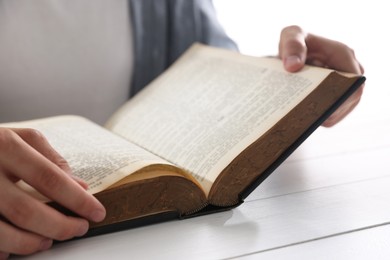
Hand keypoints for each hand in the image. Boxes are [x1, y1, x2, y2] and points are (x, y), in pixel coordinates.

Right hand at [0, 128, 105, 257]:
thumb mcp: (18, 136)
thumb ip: (50, 158)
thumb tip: (80, 186)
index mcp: (3, 146)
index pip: (50, 178)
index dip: (77, 200)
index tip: (97, 212)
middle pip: (27, 211)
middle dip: (60, 226)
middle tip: (79, 229)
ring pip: (2, 233)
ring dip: (32, 242)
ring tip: (49, 239)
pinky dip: (3, 249)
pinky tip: (15, 247)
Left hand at [278, 25, 364, 126]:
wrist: (290, 54)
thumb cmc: (294, 42)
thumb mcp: (290, 36)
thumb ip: (292, 46)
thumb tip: (293, 66)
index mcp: (343, 55)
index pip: (354, 81)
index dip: (342, 98)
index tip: (322, 109)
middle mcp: (349, 71)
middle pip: (349, 100)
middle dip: (329, 111)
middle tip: (306, 120)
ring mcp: (344, 86)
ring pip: (339, 110)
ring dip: (321, 117)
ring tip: (301, 122)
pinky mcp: (335, 97)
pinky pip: (331, 114)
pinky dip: (317, 119)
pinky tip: (301, 121)